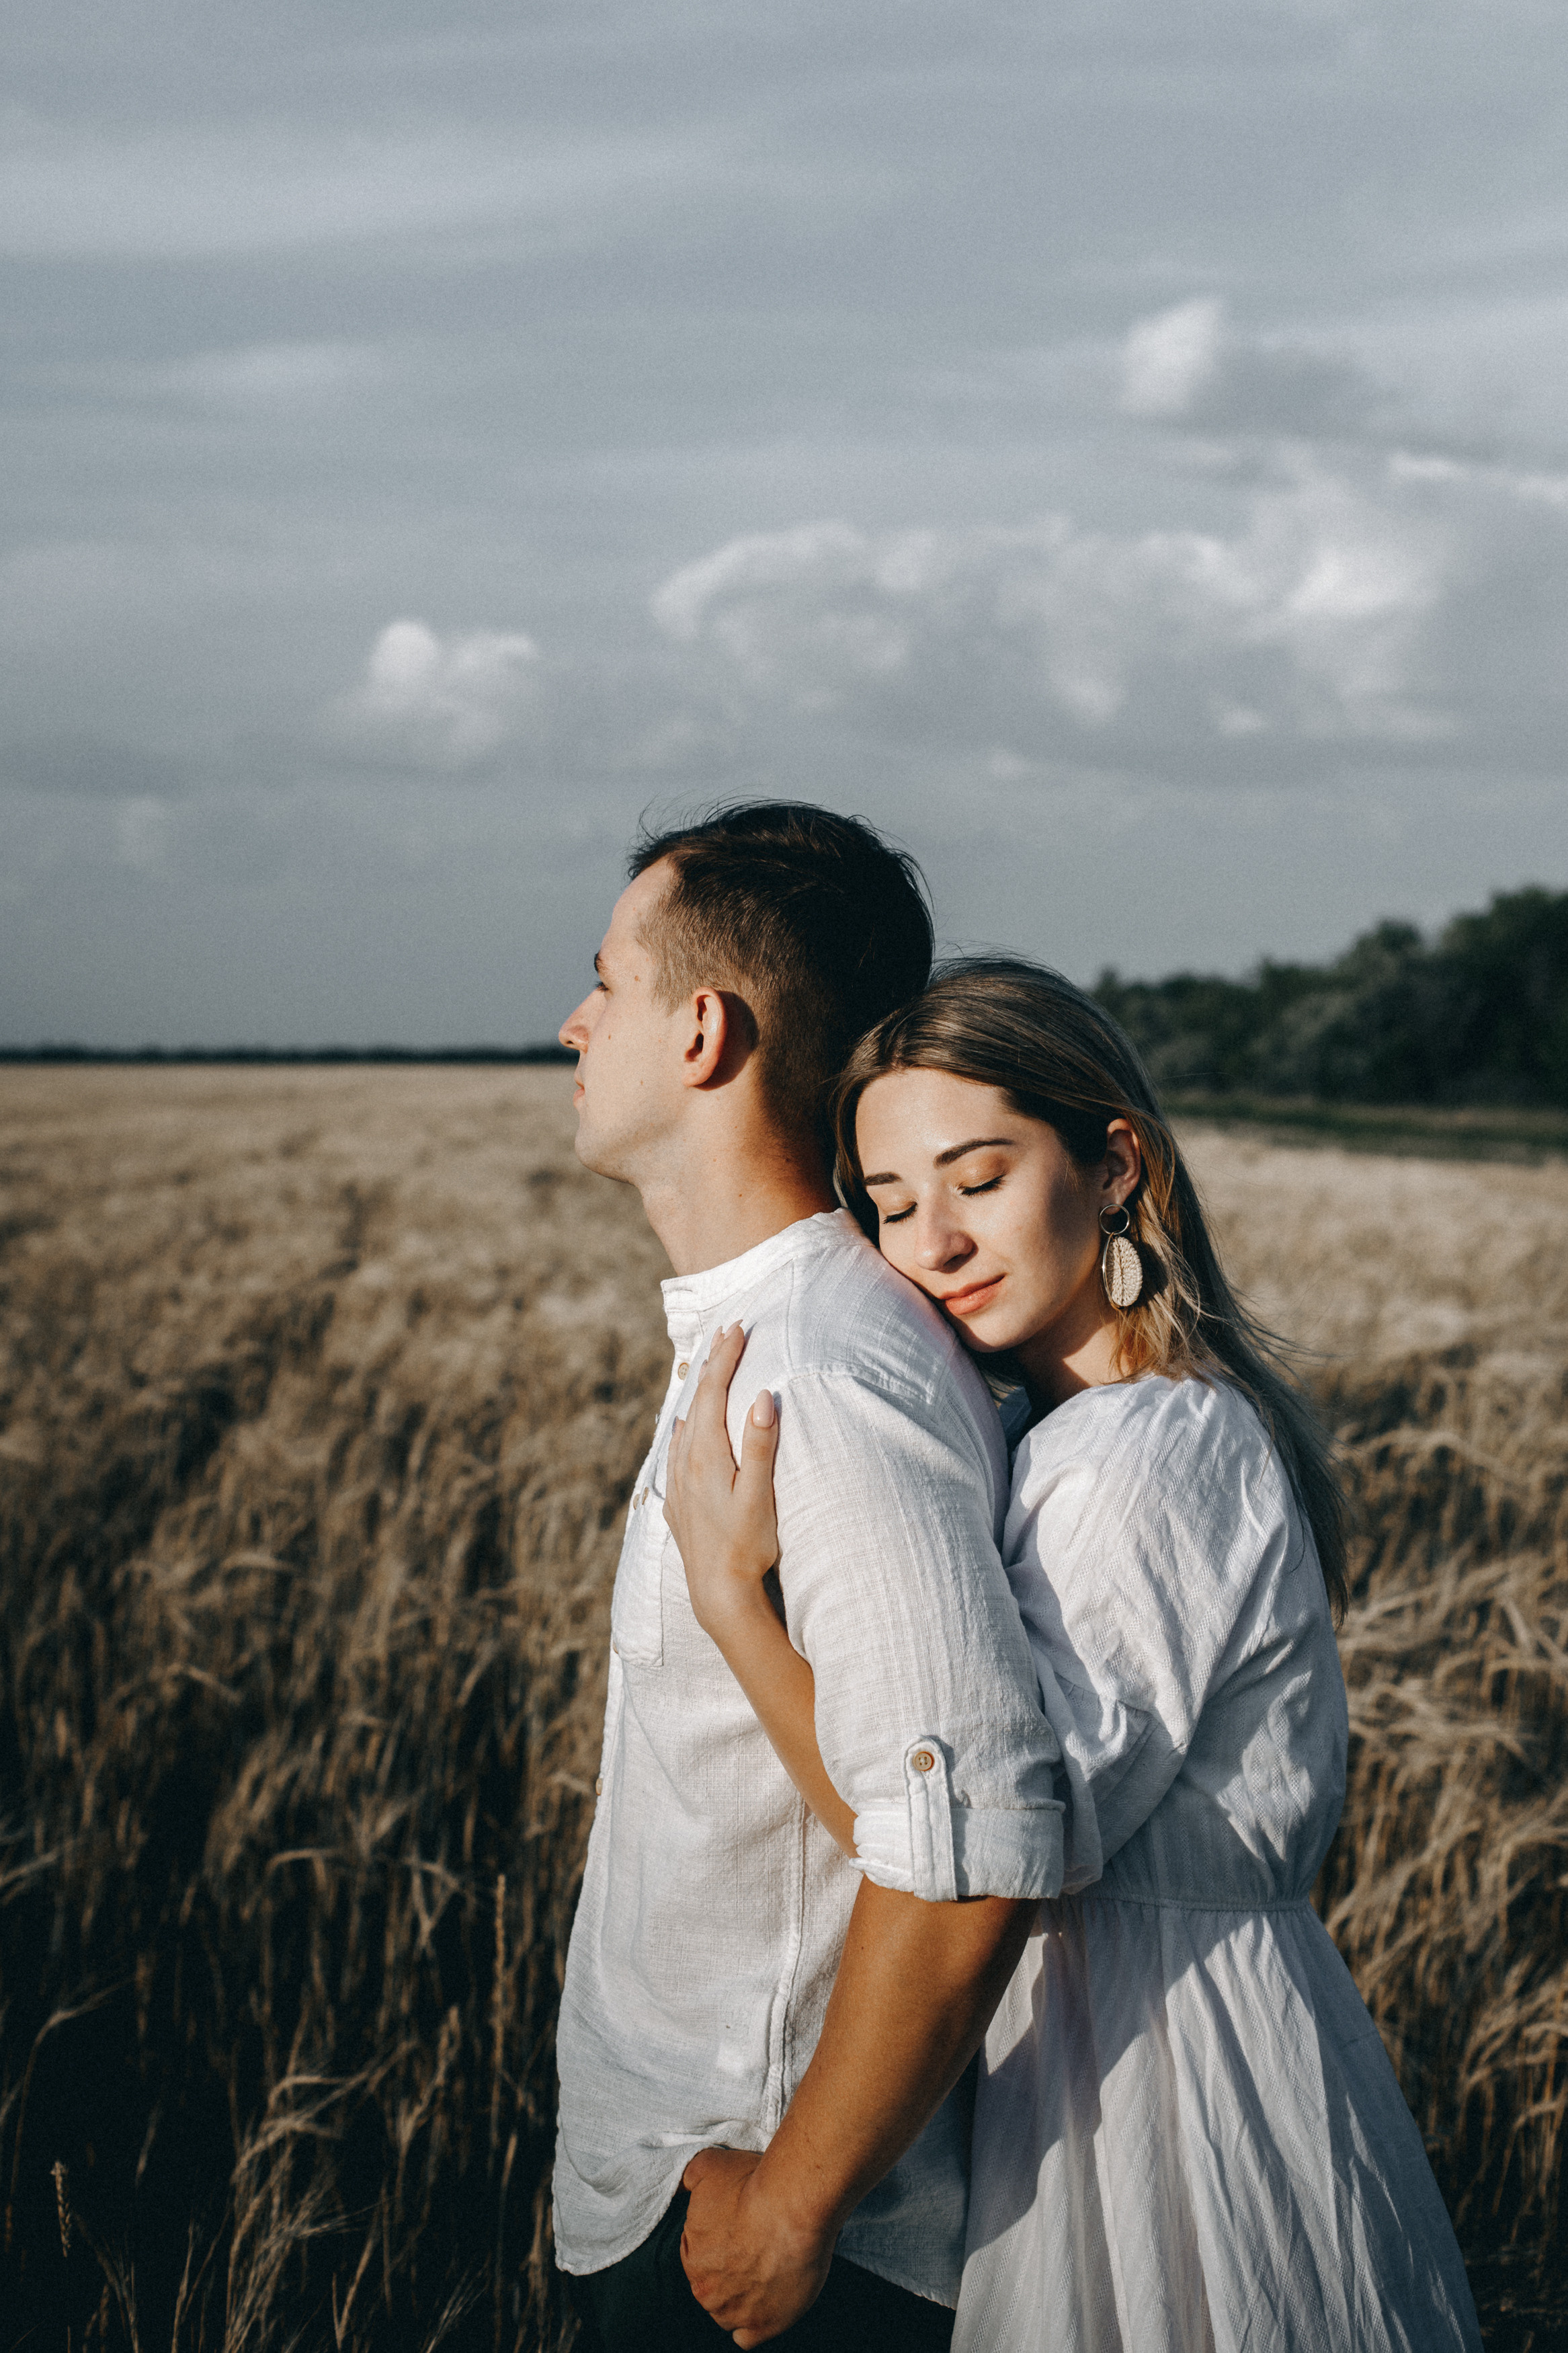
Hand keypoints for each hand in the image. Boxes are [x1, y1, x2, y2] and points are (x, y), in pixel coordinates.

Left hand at [664, 1325, 781, 1640]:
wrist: (716, 1592)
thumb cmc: (746, 1545)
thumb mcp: (759, 1495)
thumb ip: (760, 1445)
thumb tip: (762, 1397)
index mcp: (706, 1455)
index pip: (714, 1393)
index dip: (725, 1358)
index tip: (737, 1328)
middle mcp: (686, 1463)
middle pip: (697, 1401)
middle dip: (712, 1364)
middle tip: (726, 1332)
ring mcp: (680, 1482)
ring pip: (685, 1422)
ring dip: (699, 1392)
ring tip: (709, 1368)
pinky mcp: (679, 1500)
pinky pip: (678, 1449)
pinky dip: (686, 1425)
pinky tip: (685, 1426)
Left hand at [680, 2145, 833, 2346]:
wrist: (792, 2206)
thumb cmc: (751, 2185)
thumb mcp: (707, 2166)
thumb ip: (689, 2178)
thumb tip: (683, 2186)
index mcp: (692, 2258)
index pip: (696, 2254)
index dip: (716, 2239)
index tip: (736, 2228)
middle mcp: (707, 2292)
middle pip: (712, 2284)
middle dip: (728, 2268)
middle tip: (753, 2246)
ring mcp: (735, 2313)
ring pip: (728, 2312)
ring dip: (741, 2296)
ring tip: (764, 2271)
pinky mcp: (764, 2326)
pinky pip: (747, 2338)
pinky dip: (753, 2323)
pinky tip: (764, 2305)